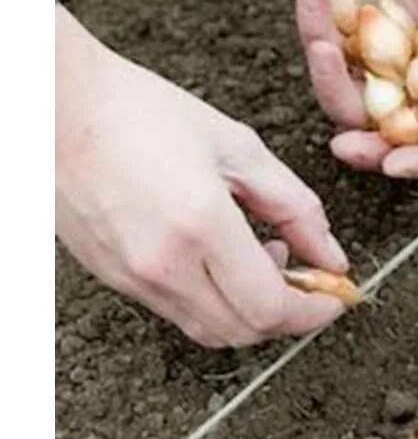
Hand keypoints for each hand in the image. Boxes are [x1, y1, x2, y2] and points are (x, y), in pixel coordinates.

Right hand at [56, 7, 347, 346]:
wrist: (59, 107)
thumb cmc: (141, 112)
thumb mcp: (238, 147)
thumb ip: (294, 206)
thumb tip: (330, 253)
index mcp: (199, 224)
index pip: (270, 307)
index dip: (314, 312)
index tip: (336, 297)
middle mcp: (161, 264)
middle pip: (244, 330)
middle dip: (289, 315)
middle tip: (310, 278)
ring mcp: (132, 277)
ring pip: (210, 329)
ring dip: (252, 310)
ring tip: (267, 257)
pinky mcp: (113, 278)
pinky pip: (178, 312)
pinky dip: (216, 301)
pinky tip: (226, 257)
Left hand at [297, 0, 417, 177]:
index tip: (395, 166)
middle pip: (395, 136)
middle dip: (369, 147)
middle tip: (345, 148)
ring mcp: (377, 59)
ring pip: (350, 103)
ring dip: (331, 78)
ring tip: (324, 35)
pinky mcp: (340, 37)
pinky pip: (321, 58)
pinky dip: (312, 31)